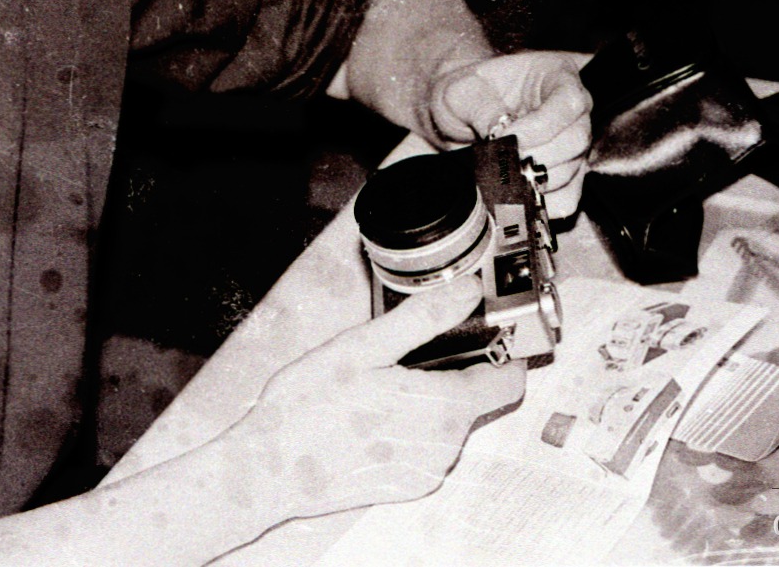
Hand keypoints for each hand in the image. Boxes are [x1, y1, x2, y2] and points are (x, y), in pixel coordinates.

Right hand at [230, 275, 524, 518]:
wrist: (268, 470)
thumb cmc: (308, 407)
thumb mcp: (363, 346)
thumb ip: (423, 319)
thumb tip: (467, 292)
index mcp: (444, 407)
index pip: (509, 380)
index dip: (502, 352)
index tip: (484, 334)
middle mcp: (445, 446)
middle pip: (475, 398)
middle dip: (450, 372)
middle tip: (401, 357)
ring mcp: (426, 470)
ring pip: (449, 422)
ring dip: (427, 401)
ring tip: (377, 389)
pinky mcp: (407, 486)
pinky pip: (426, 447)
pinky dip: (409, 429)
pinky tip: (370, 418)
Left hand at [426, 50, 590, 214]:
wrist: (458, 117)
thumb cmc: (466, 94)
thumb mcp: (462, 91)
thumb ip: (481, 107)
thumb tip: (499, 133)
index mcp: (555, 75)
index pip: (569, 101)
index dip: (542, 126)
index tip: (509, 138)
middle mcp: (572, 109)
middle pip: (577, 140)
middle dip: (537, 157)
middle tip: (503, 161)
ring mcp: (571, 144)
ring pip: (573, 171)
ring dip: (535, 181)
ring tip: (502, 176)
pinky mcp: (564, 175)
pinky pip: (567, 199)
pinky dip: (541, 204)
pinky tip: (515, 195)